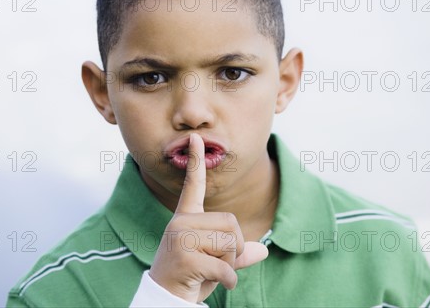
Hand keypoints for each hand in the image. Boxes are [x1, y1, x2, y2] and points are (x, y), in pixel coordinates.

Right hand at [149, 133, 268, 303]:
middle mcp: (180, 223)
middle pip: (231, 223)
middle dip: (234, 248)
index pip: (194, 186)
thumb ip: (237, 253)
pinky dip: (229, 280)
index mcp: (186, 218)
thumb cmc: (191, 277)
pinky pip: (226, 266)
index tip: (196, 138)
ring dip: (230, 264)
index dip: (196, 161)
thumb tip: (264, 250)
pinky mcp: (185, 258)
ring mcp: (180, 239)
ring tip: (209, 271)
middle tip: (215, 262)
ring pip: (230, 243)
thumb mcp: (216, 262)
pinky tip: (217, 284)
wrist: (165, 301)